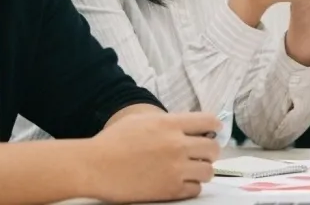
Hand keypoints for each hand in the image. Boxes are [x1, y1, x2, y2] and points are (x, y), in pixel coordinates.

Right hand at [87, 111, 221, 202]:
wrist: (94, 167)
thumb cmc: (114, 141)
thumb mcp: (142, 120)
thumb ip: (168, 122)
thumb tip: (189, 127)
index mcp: (170, 124)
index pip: (209, 122)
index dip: (214, 127)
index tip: (213, 131)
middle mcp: (177, 145)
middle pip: (213, 149)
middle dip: (209, 151)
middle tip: (201, 154)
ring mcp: (175, 169)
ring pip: (208, 171)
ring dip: (202, 170)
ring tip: (191, 169)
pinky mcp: (169, 190)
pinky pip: (195, 189)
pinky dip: (191, 186)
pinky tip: (180, 182)